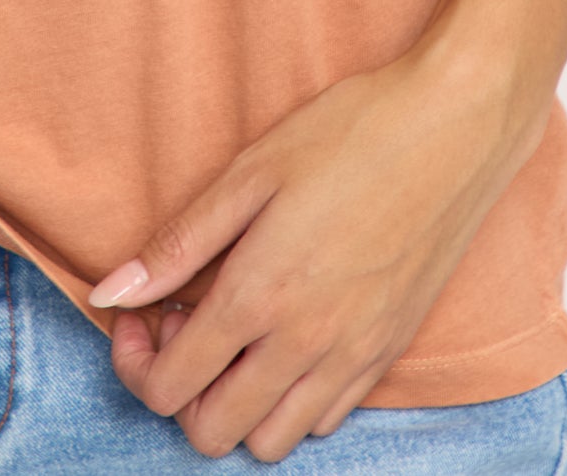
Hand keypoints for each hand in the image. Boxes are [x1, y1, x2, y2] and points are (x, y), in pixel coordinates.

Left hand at [91, 37, 548, 461]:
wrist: (455, 126)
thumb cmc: (353, 132)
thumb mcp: (251, 171)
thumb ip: (178, 245)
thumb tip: (110, 294)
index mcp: (261, 297)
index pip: (170, 388)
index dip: (135, 361)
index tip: (139, 313)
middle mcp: (307, 344)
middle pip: (214, 433)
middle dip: (180, 391)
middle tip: (184, 321)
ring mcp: (355, 356)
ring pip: (272, 440)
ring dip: (237, 402)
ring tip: (236, 330)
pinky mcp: (390, 351)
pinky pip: (326, 420)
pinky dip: (291, 399)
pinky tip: (286, 333)